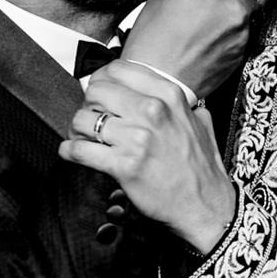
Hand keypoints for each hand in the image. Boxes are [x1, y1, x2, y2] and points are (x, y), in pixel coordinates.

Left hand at [61, 62, 238, 252]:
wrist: (206, 207)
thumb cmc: (202, 169)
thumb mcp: (200, 122)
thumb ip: (180, 104)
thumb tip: (159, 94)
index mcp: (169, 95)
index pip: (117, 70)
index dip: (101, 81)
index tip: (99, 94)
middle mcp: (152, 111)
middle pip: (96, 91)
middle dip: (88, 105)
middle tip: (91, 119)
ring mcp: (137, 138)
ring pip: (83, 119)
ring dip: (77, 130)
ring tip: (82, 138)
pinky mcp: (124, 166)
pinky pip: (80, 150)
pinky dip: (70, 151)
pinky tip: (72, 152)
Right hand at [120, 0, 259, 100]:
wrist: (156, 80)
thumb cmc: (154, 36)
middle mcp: (235, 7)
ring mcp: (241, 32)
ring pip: (246, 14)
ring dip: (233, 13)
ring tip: (207, 23)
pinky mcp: (241, 53)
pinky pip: (242, 35)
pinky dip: (230, 34)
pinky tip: (208, 40)